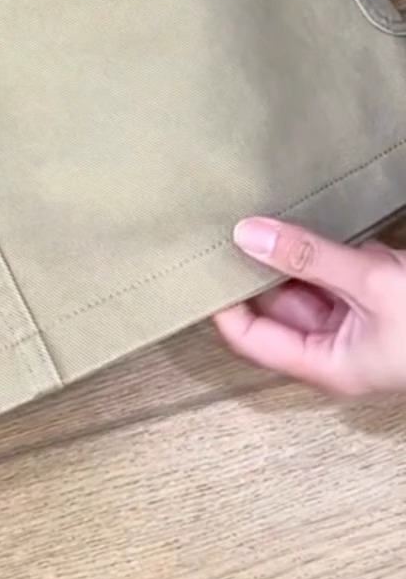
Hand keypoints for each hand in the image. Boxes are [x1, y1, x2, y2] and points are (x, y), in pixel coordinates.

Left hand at [213, 218, 405, 396]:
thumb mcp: (372, 284)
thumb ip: (311, 258)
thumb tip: (250, 235)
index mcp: (327, 364)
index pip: (251, 339)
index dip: (224, 305)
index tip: (205, 265)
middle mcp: (335, 346)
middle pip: (274, 306)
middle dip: (254, 268)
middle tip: (228, 226)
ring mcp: (353, 320)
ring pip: (300, 284)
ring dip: (285, 254)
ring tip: (259, 214)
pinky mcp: (371, 297)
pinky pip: (329, 272)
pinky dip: (316, 247)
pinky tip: (301, 218)